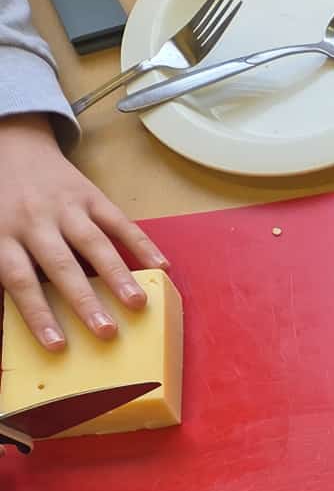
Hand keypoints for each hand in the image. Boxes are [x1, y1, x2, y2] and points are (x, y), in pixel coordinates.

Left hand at [0, 115, 166, 349]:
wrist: (11, 145)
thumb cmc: (0, 202)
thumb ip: (8, 266)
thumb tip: (22, 313)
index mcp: (3, 235)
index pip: (21, 280)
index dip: (39, 314)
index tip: (58, 345)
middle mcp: (34, 221)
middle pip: (61, 265)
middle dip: (85, 300)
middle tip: (106, 331)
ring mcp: (65, 207)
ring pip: (93, 243)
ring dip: (117, 275)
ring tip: (138, 304)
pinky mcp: (90, 195)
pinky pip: (119, 221)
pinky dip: (142, 243)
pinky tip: (160, 266)